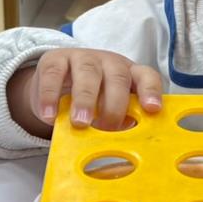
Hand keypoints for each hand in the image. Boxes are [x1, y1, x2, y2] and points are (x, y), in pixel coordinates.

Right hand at [7, 48, 162, 137]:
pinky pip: (53, 75)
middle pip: (118, 77)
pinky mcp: (55, 59)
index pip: (146, 77)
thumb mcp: (110, 108)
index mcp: (130, 74)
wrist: (57, 82)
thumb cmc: (93, 98)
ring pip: (87, 73)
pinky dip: (50, 96)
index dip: (151, 92)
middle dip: (114, 105)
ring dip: (85, 99)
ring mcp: (83, 58)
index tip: (152, 109)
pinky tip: (49, 115)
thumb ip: (120, 120)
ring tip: (80, 123)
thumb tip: (124, 143)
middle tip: (106, 128)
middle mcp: (110, 62)